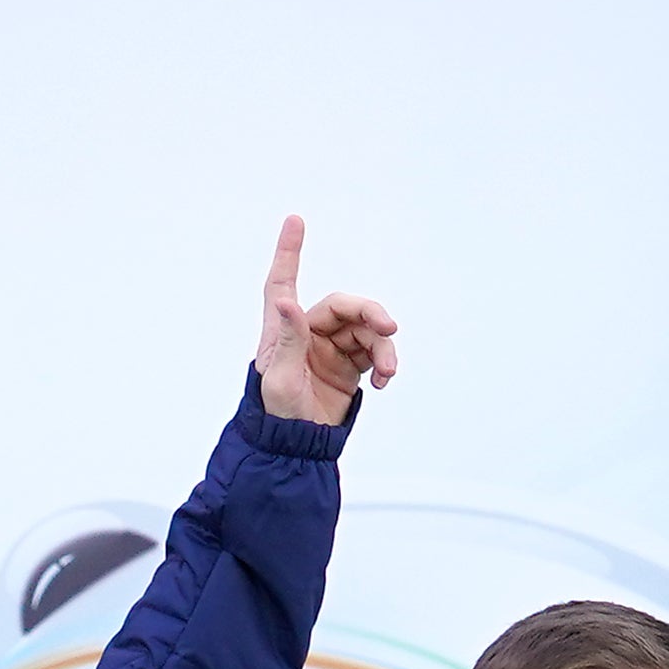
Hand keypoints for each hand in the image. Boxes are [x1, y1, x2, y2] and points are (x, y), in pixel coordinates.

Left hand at [250, 216, 397, 426]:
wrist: (296, 448)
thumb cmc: (277, 414)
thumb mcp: (278, 378)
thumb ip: (288, 339)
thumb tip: (288, 302)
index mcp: (282, 330)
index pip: (283, 283)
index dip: (288, 252)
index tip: (294, 221)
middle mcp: (307, 333)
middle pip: (345, 307)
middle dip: (371, 314)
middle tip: (390, 328)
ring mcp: (330, 348)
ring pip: (366, 330)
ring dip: (382, 348)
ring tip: (388, 371)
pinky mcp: (349, 365)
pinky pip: (374, 352)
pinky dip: (384, 363)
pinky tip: (385, 379)